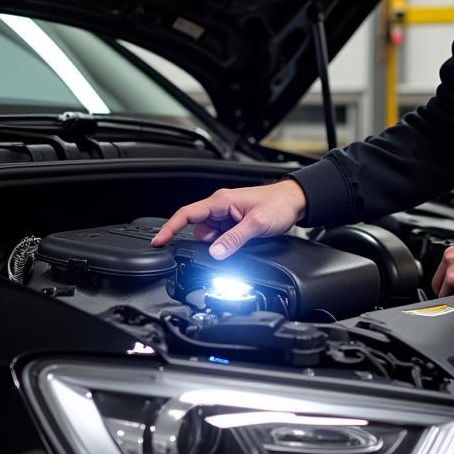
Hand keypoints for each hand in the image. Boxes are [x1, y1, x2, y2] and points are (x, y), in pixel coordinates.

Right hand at [151, 179, 306, 258]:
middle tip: (231, 241)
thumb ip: (234, 239)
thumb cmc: (277, 205)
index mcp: (221, 201)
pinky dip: (227, 242)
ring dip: (221, 242)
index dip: (169, 228)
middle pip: (198, 229)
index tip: (158, 241)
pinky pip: (221, 237)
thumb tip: (215, 253)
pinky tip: (243, 239)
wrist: (295, 202)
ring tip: (244, 237)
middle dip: (209, 241)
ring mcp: (226, 215)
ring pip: (210, 236)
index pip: (187, 214)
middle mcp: (220, 206)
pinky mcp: (233, 223)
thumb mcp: (256, 224)